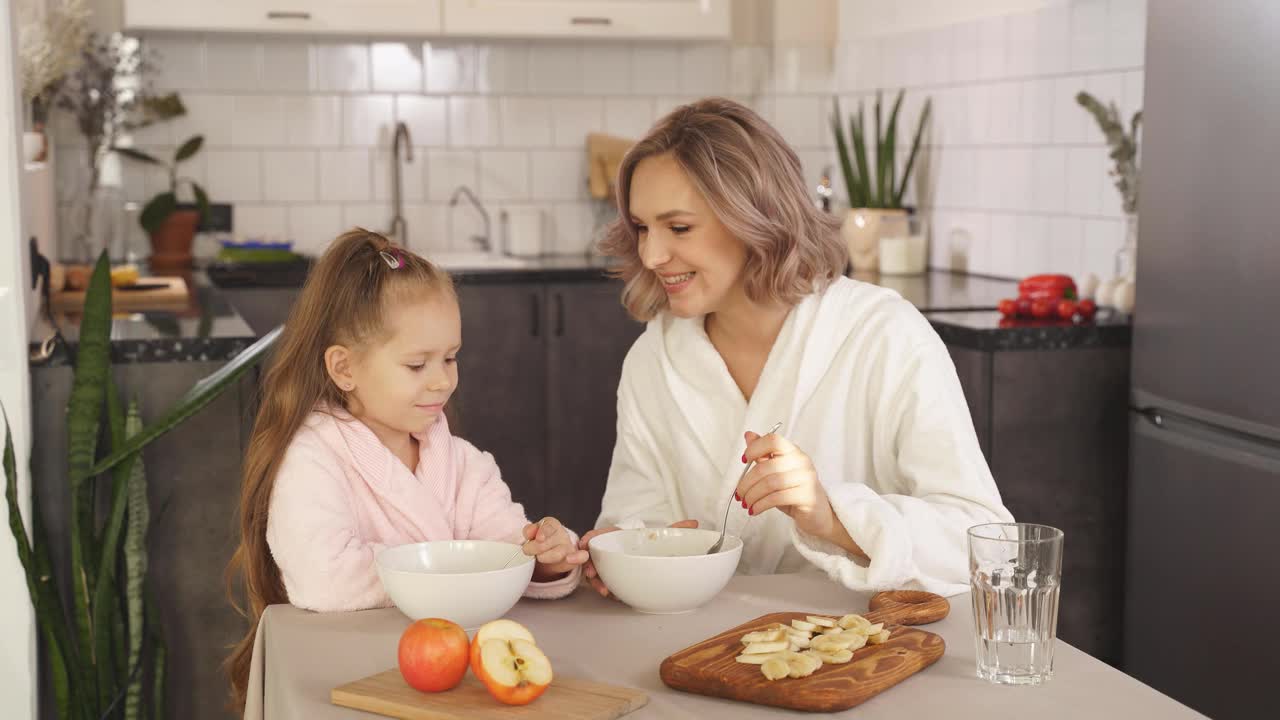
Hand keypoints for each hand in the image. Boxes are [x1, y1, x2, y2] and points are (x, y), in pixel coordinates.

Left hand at [522, 517, 588, 581]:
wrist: (546, 555)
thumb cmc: (538, 542)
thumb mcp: (531, 534)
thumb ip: (529, 531)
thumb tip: (529, 531)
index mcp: (551, 524)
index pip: (549, 525)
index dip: (544, 531)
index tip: (539, 538)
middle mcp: (562, 534)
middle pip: (553, 540)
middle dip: (537, 547)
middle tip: (527, 550)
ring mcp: (569, 547)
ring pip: (561, 552)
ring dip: (547, 556)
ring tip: (538, 558)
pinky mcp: (575, 559)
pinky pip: (582, 557)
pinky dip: (578, 558)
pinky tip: (569, 559)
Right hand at [576, 519, 698, 596]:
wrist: (642, 552)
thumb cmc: (646, 542)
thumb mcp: (659, 535)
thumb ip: (674, 529)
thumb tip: (694, 523)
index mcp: (615, 535)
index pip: (597, 534)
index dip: (589, 538)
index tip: (585, 544)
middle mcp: (607, 549)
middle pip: (592, 555)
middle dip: (590, 564)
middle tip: (593, 573)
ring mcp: (605, 564)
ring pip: (594, 572)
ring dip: (596, 581)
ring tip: (604, 590)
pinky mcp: (608, 576)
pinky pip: (601, 582)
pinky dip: (603, 588)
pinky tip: (611, 594)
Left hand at [737, 431, 864, 557]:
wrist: (818, 514)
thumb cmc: (794, 491)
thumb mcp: (776, 472)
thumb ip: (763, 454)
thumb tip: (748, 435)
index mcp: (793, 451)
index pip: (773, 440)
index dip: (755, 448)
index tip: (743, 461)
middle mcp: (801, 462)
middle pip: (766, 467)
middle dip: (747, 483)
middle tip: (739, 495)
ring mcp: (806, 478)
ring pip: (770, 483)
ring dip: (753, 496)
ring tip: (746, 504)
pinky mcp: (807, 496)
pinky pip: (777, 498)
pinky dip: (761, 505)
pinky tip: (755, 510)